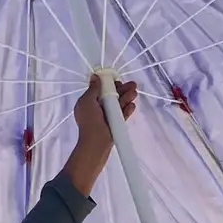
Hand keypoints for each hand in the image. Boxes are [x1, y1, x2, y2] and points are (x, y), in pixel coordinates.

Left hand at [65, 74, 137, 195]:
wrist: (96, 146)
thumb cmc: (90, 122)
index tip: (117, 81)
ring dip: (126, 98)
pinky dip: (127, 110)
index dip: (109, 84)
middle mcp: (97, 108)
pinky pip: (122, 115)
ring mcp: (106, 117)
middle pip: (111, 96)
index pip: (100, 89)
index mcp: (88, 102)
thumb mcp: (88, 101)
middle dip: (122, 90)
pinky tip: (132, 105)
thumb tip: (95, 76)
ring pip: (118, 104)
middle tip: (133, 85)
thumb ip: (93, 89)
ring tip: (135, 94)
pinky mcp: (114, 125)